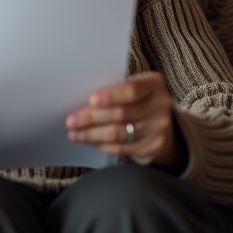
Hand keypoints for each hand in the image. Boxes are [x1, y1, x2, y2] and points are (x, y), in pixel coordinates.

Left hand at [65, 72, 184, 169]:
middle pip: (121, 114)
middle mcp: (160, 105)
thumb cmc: (137, 100)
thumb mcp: (132, 87)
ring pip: (119, 133)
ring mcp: (159, 128)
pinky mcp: (153, 147)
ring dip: (92, 135)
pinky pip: (122, 148)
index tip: (90, 100)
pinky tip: (90, 142)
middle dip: (92, 118)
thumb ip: (114, 90)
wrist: (161, 123)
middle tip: (71, 121)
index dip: (111, 96)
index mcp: (153, 84)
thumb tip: (81, 101)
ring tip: (74, 134)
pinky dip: (103, 145)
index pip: (132, 90)